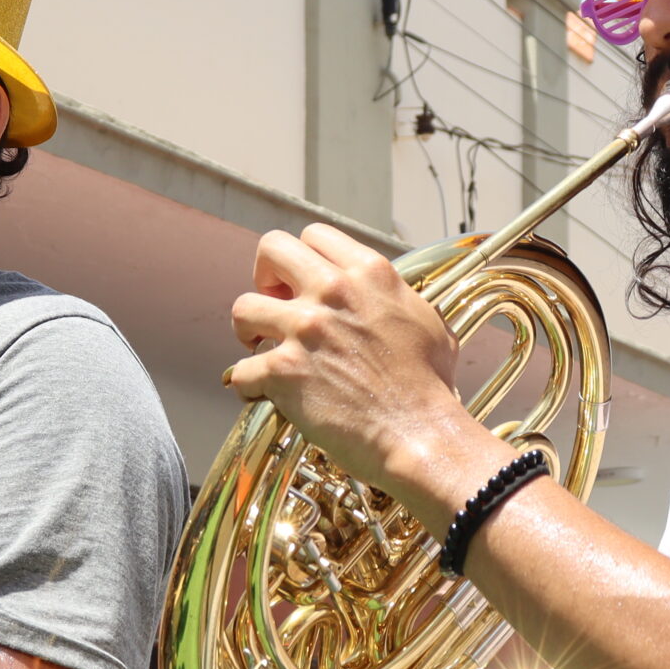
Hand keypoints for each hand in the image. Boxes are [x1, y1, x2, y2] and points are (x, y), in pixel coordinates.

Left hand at [224, 224, 480, 496]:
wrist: (421, 434)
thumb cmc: (429, 385)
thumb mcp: (425, 320)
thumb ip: (394, 297)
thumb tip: (383, 294)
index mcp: (369, 272)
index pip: (314, 234)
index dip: (302, 260)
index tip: (303, 286)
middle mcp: (333, 290)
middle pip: (271, 249)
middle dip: (265, 277)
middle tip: (276, 307)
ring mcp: (305, 328)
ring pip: (243, 307)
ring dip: (249, 331)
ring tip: (263, 350)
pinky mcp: (283, 371)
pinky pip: (240, 370)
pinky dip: (248, 385)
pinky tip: (264, 394)